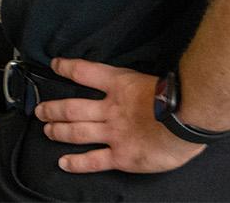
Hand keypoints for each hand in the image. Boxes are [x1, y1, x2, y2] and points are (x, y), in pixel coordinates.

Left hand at [36, 58, 206, 174]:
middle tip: (40, 110)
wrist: (189, 119)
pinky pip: (93, 160)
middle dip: (53, 109)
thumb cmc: (179, 99)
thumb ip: (139, 83)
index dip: (67, 68)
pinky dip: (76, 163)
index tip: (55, 65)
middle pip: (71, 108)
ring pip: (76, 132)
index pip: (84, 72)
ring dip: (58, 131)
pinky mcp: (121, 156)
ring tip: (47, 130)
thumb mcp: (153, 79)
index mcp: (119, 86)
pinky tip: (64, 163)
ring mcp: (113, 134)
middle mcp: (110, 110)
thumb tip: (136, 82)